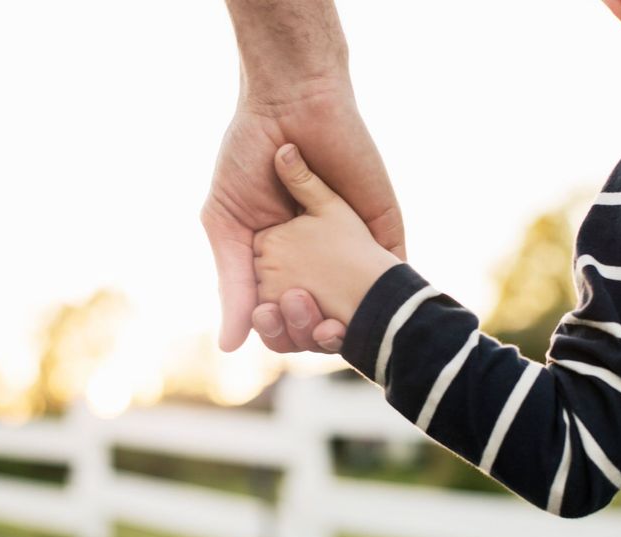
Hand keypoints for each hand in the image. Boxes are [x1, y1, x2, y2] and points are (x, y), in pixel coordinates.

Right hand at [202, 86, 404, 351]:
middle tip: (304, 319)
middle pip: (319, 319)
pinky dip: (385, 296)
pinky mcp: (383, 228)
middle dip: (311, 331)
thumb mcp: (228, 226)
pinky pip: (392, 271)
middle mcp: (316, 262)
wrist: (288, 104)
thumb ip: (233, 284)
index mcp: (277, 263)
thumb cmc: (246, 158)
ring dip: (346, 322)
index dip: (279, 331)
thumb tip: (230, 348)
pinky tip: (374, 311)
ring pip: (356, 306)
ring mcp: (352, 246)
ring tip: (331, 323)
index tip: (271, 326)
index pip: (281, 316)